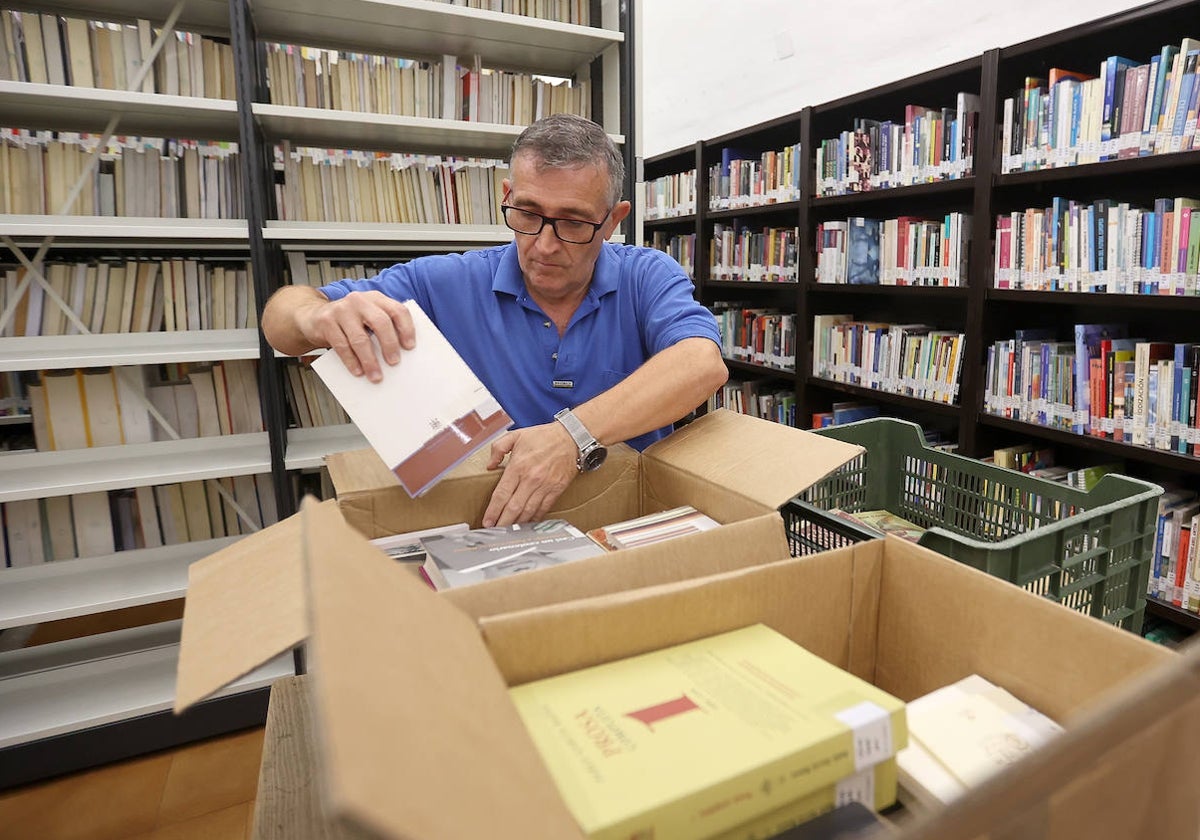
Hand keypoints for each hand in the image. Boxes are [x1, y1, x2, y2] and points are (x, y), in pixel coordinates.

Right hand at [297, 291, 414, 381]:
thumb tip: (401, 354)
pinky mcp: (326, 321)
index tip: (410, 347)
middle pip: (381, 322)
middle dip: (389, 344)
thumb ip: (382, 328)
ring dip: (370, 360)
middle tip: (394, 363)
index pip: (397, 310)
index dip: (406, 328)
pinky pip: (342, 345)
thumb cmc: (348, 322)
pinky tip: (358, 371)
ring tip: (376, 376)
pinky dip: (351, 361)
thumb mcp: (367, 318)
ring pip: (360, 338)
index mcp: (375, 298)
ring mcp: (341, 309)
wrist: (313, 317)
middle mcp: (359, 300)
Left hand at [482, 422, 578, 526]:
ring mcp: (545, 486)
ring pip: (528, 511)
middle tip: (495, 532)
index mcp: (518, 466)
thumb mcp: (515, 435)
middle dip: (503, 522)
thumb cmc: (543, 436)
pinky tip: (528, 524)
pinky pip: (544, 509)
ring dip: (518, 523)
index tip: (487, 521)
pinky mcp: (556, 490)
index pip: (502, 494)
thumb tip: (489, 465)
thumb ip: (498, 448)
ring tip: (509, 531)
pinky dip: (535, 518)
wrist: (571, 437)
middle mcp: (531, 479)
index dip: (493, 510)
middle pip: (513, 507)